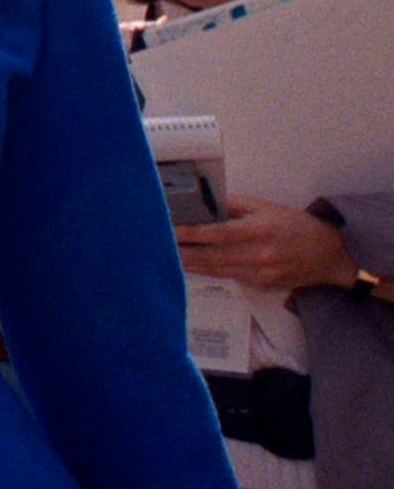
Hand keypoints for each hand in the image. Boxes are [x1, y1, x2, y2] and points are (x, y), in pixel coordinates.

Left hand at [177, 196, 359, 295]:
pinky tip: (193, 267)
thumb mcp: (268, 207)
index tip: (170, 231)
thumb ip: (236, 205)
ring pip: (218, 270)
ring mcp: (262, 273)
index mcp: (261, 230)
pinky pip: (231, 278)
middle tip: (159, 247)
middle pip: (213, 255)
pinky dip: (210, 272)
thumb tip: (206, 202)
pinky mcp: (263, 285)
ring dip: (192, 265)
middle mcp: (260, 254)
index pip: (218, 234)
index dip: (192, 234)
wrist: (329, 254)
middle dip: (184, 251)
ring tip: (168, 258)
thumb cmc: (295, 225)